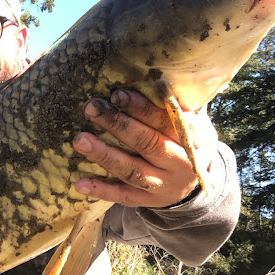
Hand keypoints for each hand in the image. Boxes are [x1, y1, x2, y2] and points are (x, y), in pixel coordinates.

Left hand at [72, 89, 217, 207]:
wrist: (195, 184)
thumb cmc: (185, 139)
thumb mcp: (191, 120)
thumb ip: (175, 102)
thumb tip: (151, 73)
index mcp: (193, 138)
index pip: (165, 121)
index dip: (140, 108)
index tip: (116, 94)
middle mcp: (180, 163)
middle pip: (147, 144)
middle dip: (117, 125)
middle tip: (91, 108)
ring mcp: (164, 186)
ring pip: (132, 171)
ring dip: (105, 155)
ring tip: (79, 140)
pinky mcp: (148, 201)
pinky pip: (123, 197)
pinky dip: (101, 191)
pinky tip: (78, 184)